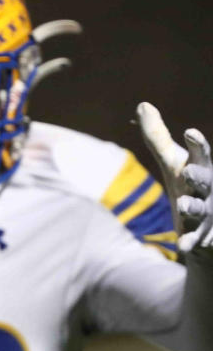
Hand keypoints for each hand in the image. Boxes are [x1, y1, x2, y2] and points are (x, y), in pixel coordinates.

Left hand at [137, 103, 212, 252]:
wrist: (204, 223)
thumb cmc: (188, 185)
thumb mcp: (172, 162)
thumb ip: (158, 136)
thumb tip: (143, 104)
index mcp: (200, 169)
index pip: (200, 154)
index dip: (196, 144)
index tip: (189, 132)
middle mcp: (207, 189)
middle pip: (205, 181)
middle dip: (199, 176)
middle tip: (189, 173)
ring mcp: (207, 212)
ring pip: (201, 209)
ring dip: (193, 208)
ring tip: (184, 205)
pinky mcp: (202, 234)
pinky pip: (196, 239)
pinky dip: (189, 241)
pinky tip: (182, 246)